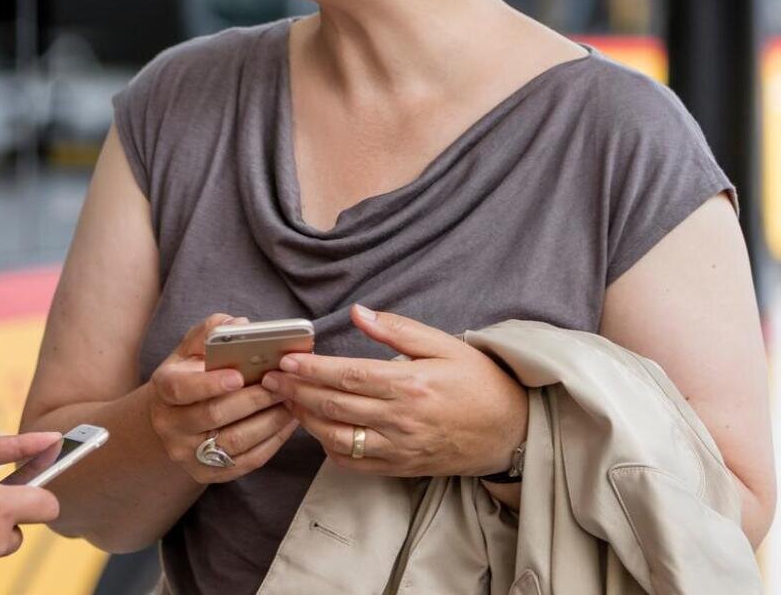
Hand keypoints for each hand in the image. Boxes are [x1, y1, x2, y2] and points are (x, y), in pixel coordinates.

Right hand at [147, 313, 300, 484]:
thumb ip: (210, 332)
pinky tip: (287, 424)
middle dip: (253, 400)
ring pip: (234, 442)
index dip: (210, 383)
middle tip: (281, 385)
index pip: (182, 389)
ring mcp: (187, 453)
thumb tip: (240, 325)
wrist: (171, 421)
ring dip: (268, 422)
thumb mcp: (189, 351)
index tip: (239, 375)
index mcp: (164, 390)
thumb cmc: (188, 377)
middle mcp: (170, 425)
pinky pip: (246, 462)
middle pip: (213, 415)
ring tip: (290, 403)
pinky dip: (271, 443)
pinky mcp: (207, 473)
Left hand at [261, 305, 526, 478]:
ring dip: (306, 420)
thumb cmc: (478, 381)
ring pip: (337, 438)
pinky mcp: (400, 467)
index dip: (311, 370)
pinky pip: (355, 463)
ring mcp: (399, 447)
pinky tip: (318, 430)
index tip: (285, 362)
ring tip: (287, 402)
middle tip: (270, 381)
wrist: (510, 430)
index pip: (347, 376)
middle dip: (296, 393)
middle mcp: (401, 419)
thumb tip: (359, 312)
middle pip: (334, 406)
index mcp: (410, 384)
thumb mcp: (444, 344)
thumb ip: (398, 329)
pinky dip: (330, 448)